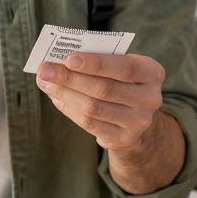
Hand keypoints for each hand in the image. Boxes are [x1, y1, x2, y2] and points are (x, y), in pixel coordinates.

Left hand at [36, 52, 164, 152]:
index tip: (68, 58)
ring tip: (45, 82)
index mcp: (152, 73)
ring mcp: (138, 122)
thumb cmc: (119, 80)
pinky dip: (69, 109)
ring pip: (93, 108)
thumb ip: (94, 60)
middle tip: (44, 70)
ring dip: (64, 94)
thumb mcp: (117, 64)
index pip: (125, 67)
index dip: (96, 63)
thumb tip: (57, 60)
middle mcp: (150, 99)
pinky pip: (89, 124)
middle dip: (70, 78)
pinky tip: (57, 98)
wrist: (135, 116)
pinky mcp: (123, 139)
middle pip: (105, 89)